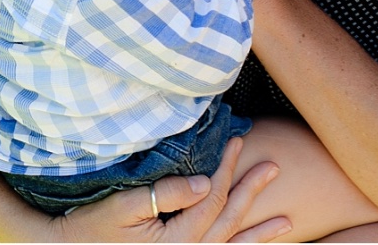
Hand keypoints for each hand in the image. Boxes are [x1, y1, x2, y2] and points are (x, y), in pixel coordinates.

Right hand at [51, 138, 289, 241]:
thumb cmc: (90, 226)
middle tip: (273, 167)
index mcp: (177, 241)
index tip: (238, 142)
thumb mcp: (125, 204)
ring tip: (287, 221)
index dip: (227, 169)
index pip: (212, 197)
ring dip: (258, 232)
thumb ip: (167, 193)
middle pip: (228, 220)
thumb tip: (207, 182)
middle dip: (251, 193)